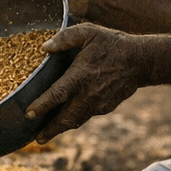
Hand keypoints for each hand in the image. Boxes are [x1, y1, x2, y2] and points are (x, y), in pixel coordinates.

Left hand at [24, 22, 148, 143]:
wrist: (141, 61)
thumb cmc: (112, 44)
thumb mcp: (88, 32)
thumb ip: (65, 38)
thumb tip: (44, 47)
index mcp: (80, 77)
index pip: (56, 95)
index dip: (41, 106)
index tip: (28, 114)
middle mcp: (88, 94)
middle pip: (64, 118)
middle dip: (49, 130)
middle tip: (36, 138)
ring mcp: (98, 104)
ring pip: (75, 120)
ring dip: (60, 129)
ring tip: (46, 134)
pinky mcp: (106, 107)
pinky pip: (86, 116)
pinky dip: (74, 120)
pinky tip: (66, 118)